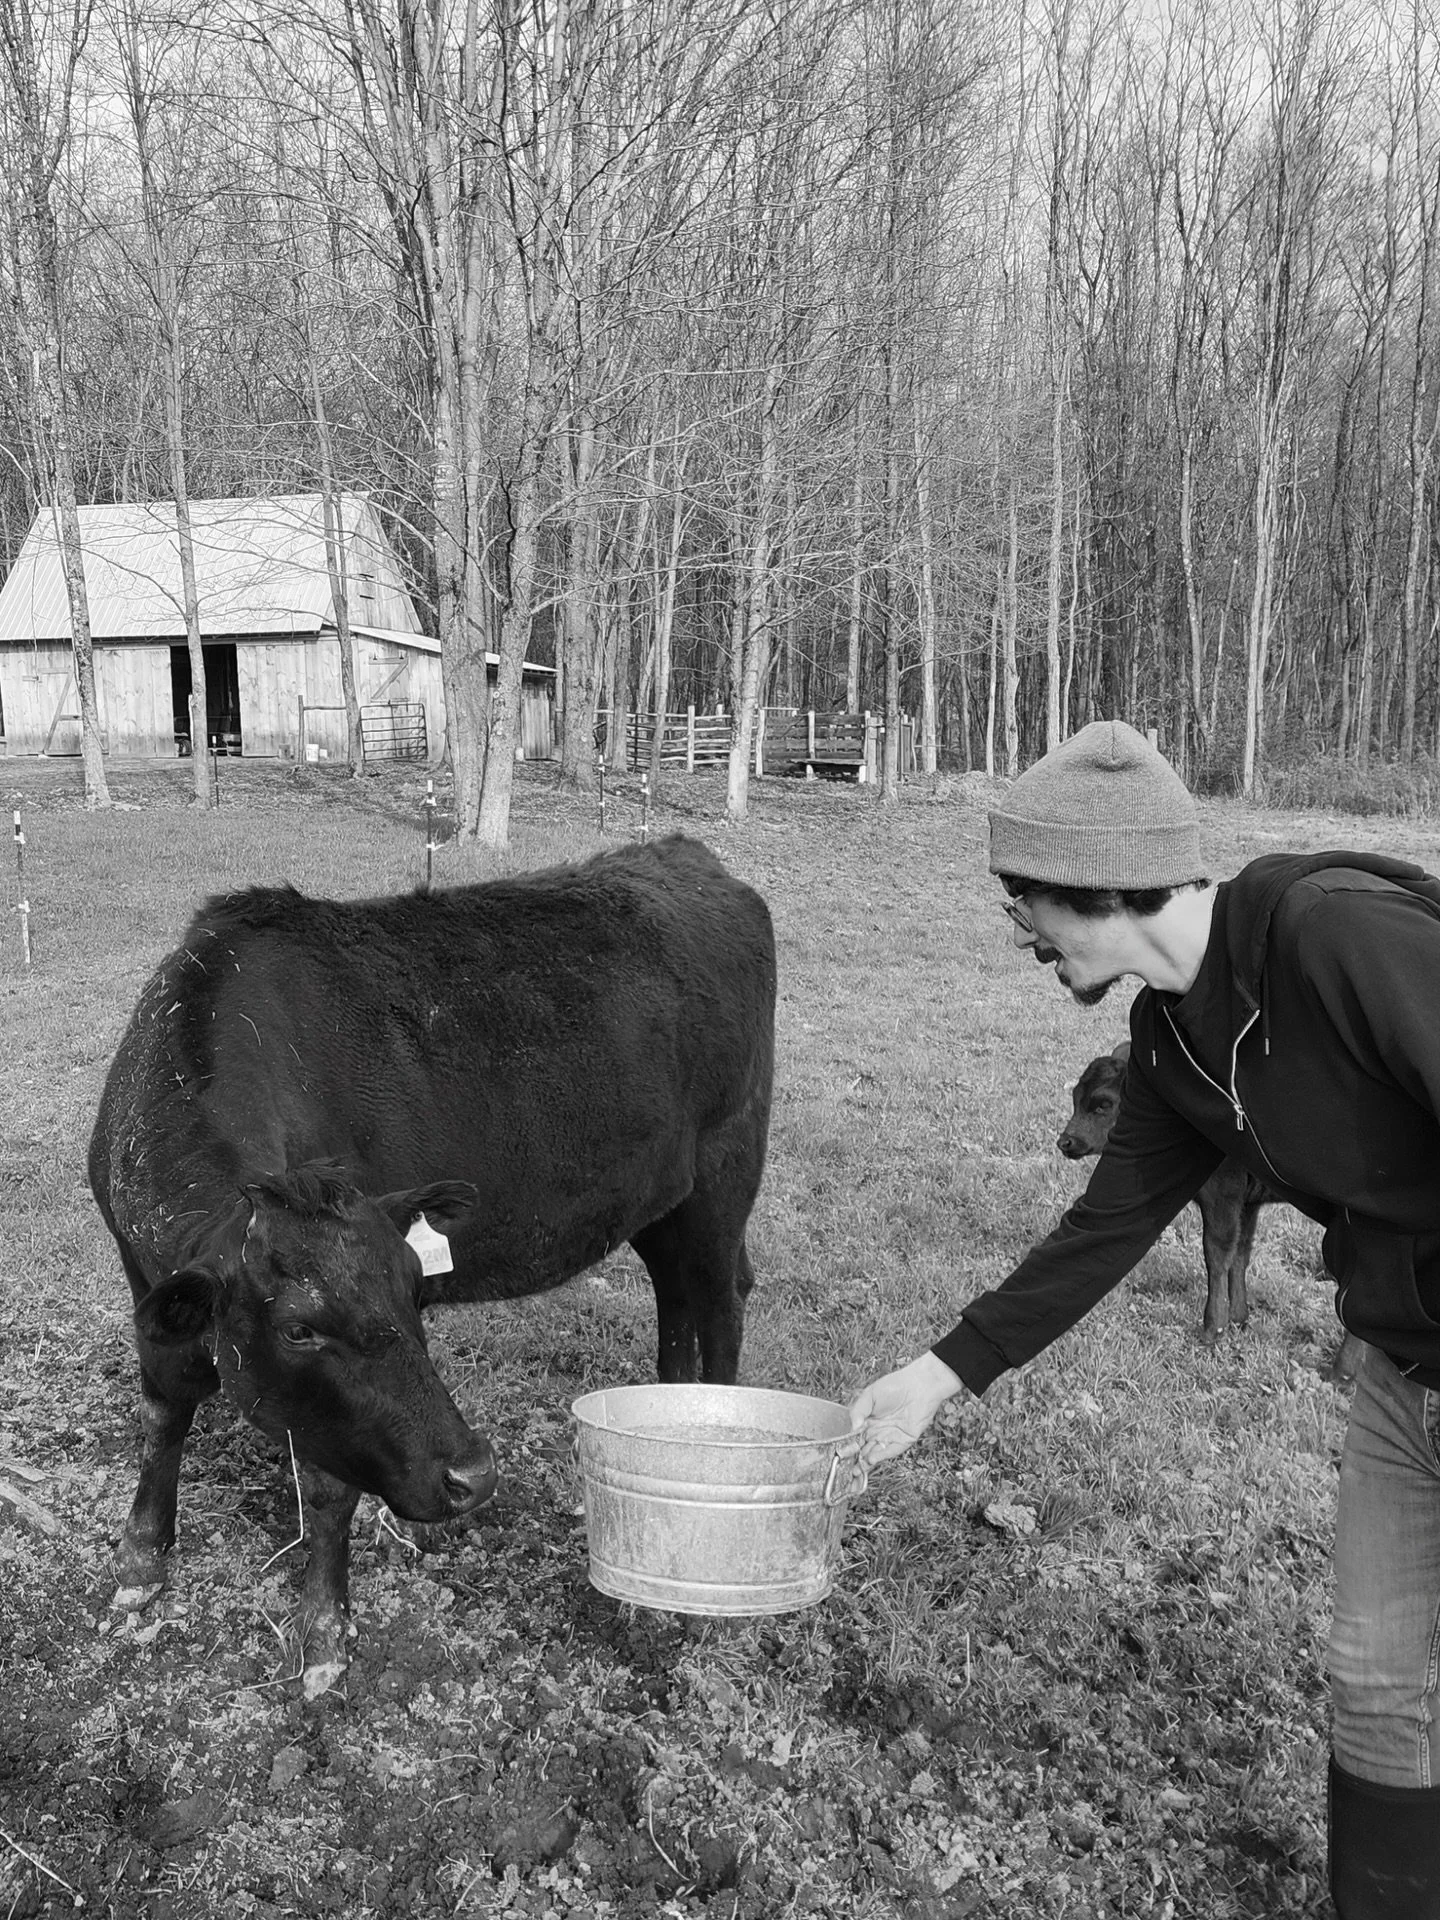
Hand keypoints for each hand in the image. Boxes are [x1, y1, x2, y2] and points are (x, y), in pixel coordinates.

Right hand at [849, 1352, 963, 1467]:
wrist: (920, 1385)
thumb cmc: (894, 1386)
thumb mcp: (870, 1395)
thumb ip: (858, 1411)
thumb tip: (852, 1428)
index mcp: (867, 1421)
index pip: (854, 1438)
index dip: (847, 1447)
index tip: (839, 1454)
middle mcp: (877, 1432)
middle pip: (863, 1450)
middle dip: (854, 1460)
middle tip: (845, 1469)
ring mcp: (889, 1437)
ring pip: (874, 1454)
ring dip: (865, 1463)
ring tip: (854, 1471)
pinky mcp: (903, 1442)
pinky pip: (890, 1452)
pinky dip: (880, 1456)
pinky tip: (870, 1459)